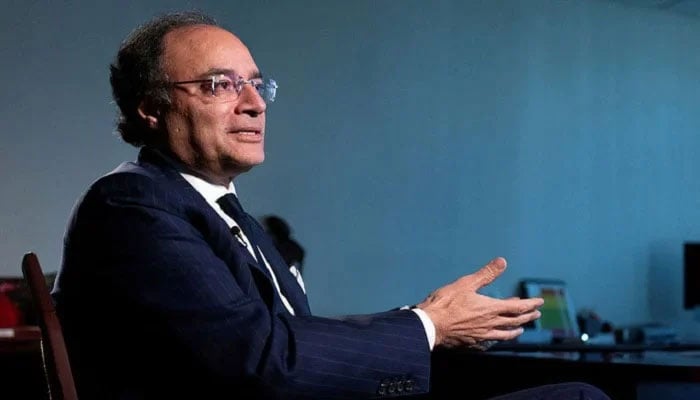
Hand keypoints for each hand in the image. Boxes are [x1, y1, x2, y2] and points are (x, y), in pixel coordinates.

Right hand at [416, 257, 543, 349]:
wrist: (430, 326)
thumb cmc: (446, 303)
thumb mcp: (466, 283)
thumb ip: (486, 274)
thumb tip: (502, 262)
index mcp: (490, 308)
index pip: (517, 307)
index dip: (530, 304)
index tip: (539, 302)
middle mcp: (490, 324)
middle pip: (514, 322)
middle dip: (527, 317)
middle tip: (536, 314)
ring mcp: (482, 335)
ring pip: (505, 334)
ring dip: (515, 330)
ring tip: (520, 329)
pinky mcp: (472, 342)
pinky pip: (491, 342)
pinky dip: (498, 339)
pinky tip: (496, 338)